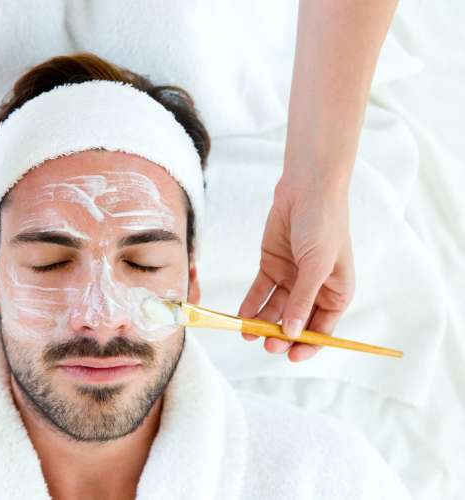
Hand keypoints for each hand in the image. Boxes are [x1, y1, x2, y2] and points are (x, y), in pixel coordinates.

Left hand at [238, 174, 354, 361]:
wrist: (307, 187)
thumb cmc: (323, 223)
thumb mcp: (317, 264)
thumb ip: (304, 299)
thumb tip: (294, 333)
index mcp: (337, 291)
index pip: (324, 328)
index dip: (309, 344)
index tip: (291, 356)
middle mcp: (314, 288)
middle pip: (297, 321)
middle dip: (282, 335)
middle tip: (267, 343)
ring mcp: (292, 277)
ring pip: (276, 309)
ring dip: (263, 322)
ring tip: (248, 333)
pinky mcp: (272, 265)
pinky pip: (260, 291)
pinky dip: (251, 304)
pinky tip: (241, 317)